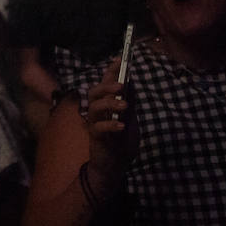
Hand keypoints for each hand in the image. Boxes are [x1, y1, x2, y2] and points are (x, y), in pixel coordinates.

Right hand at [82, 56, 136, 176]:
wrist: (115, 165)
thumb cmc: (122, 141)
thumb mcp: (130, 119)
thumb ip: (130, 103)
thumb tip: (131, 83)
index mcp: (107, 104)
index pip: (106, 83)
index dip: (111, 70)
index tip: (120, 59)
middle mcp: (98, 111)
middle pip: (95, 91)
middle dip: (107, 85)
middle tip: (121, 86)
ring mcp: (95, 123)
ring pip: (94, 106)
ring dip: (109, 103)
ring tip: (124, 106)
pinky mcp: (95, 137)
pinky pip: (98, 127)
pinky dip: (110, 124)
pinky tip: (122, 126)